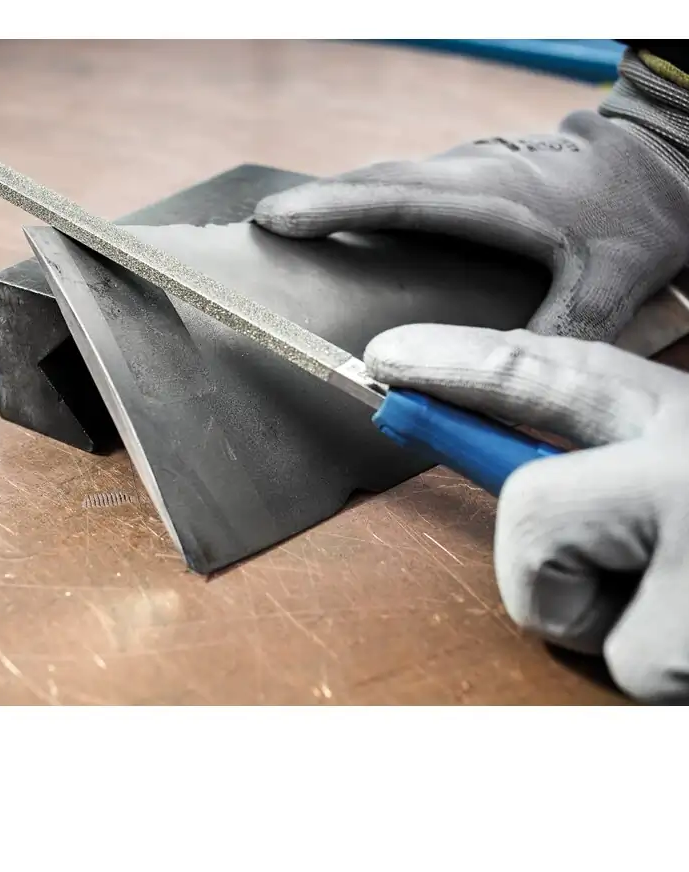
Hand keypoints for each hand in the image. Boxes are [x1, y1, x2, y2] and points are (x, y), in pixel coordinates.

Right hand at [254, 51, 688, 342]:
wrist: (660, 151)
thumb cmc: (636, 210)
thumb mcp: (610, 281)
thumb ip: (559, 334)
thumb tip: (507, 386)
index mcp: (489, 196)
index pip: (392, 199)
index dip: (329, 208)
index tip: (274, 218)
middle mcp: (468, 172)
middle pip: (374, 181)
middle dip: (314, 201)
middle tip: (263, 223)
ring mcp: (468, 165)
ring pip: (386, 177)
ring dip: (337, 195)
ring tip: (291, 221)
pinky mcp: (471, 170)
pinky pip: (402, 182)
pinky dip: (365, 197)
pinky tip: (353, 218)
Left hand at [364, 322, 688, 702]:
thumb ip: (627, 467)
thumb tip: (526, 490)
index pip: (545, 372)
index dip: (457, 361)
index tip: (384, 360)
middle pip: (531, 512)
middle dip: (548, 572)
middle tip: (625, 584)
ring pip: (594, 623)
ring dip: (647, 646)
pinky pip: (647, 675)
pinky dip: (681, 682)